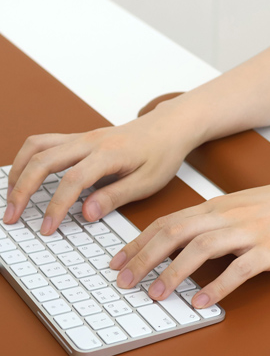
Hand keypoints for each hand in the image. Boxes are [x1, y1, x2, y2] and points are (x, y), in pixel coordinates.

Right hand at [4, 101, 196, 234]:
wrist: (168, 127)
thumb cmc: (162, 154)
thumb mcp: (147, 182)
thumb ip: (116, 197)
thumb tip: (86, 213)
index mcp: (108, 154)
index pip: (72, 181)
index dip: (55, 207)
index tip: (47, 228)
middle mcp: (90, 141)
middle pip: (43, 160)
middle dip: (21, 190)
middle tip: (12, 217)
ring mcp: (82, 136)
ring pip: (37, 146)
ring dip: (18, 171)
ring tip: (11, 197)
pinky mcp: (80, 137)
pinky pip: (45, 142)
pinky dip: (29, 158)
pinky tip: (26, 175)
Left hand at [111, 175, 269, 307]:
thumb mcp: (239, 206)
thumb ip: (212, 221)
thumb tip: (184, 242)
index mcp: (217, 207)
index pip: (168, 221)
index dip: (138, 241)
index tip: (118, 260)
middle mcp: (227, 216)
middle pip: (176, 232)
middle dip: (144, 257)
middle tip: (123, 281)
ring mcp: (249, 232)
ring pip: (202, 248)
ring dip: (174, 272)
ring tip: (156, 295)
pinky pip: (239, 268)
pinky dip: (218, 286)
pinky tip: (202, 301)